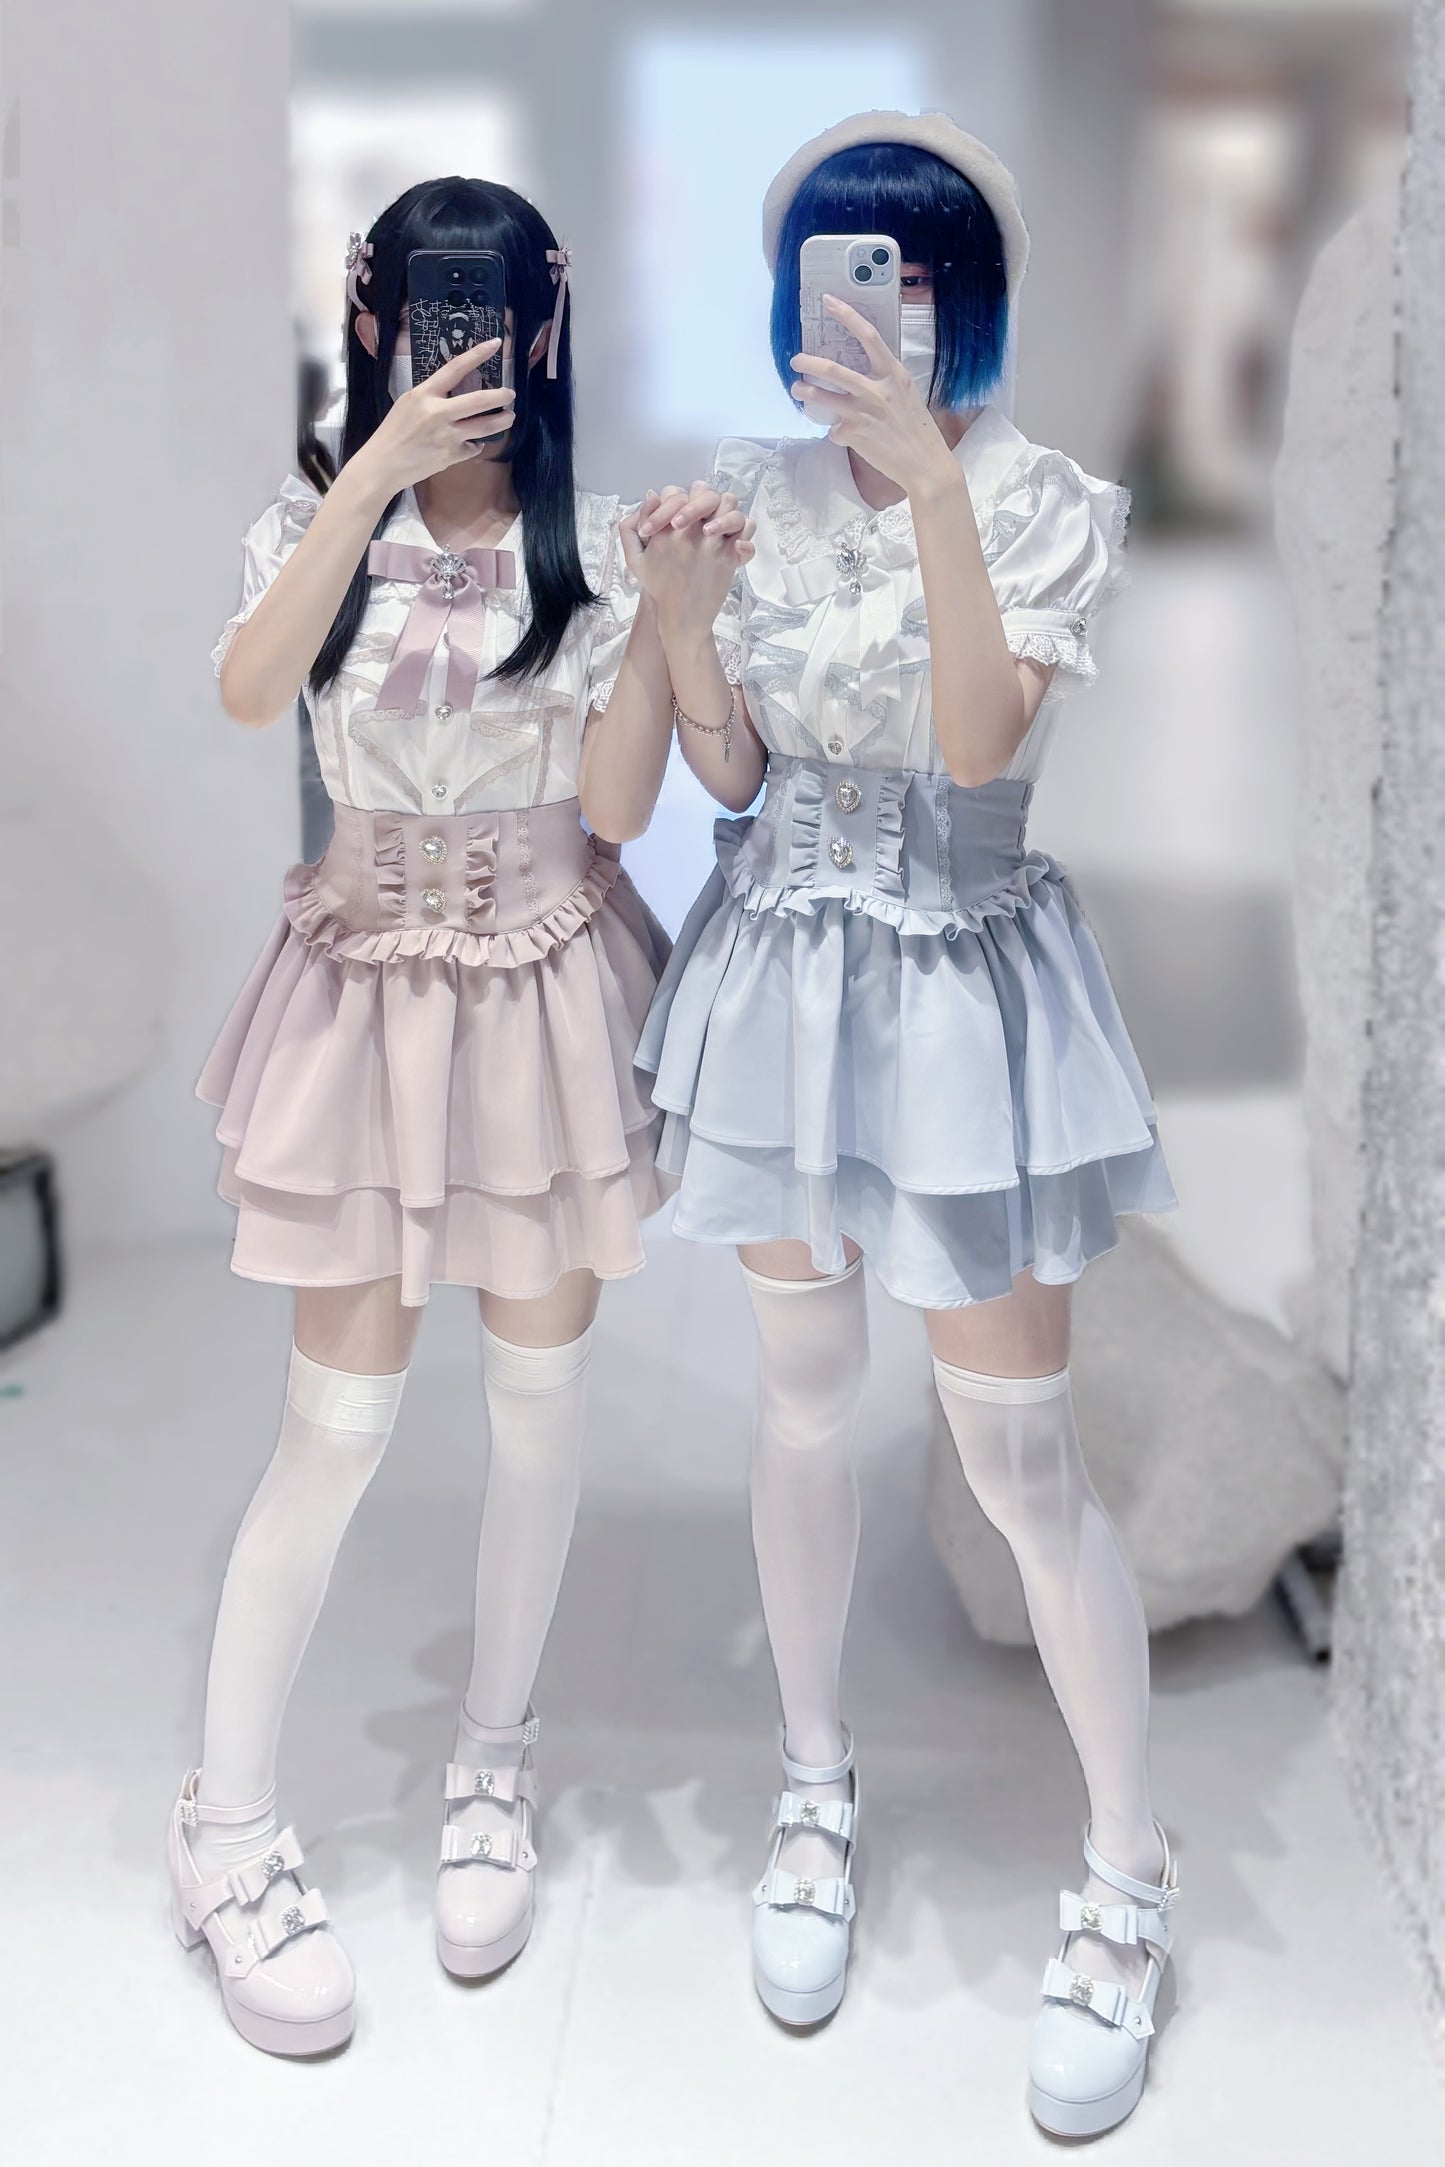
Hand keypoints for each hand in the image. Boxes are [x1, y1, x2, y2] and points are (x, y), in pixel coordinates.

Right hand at [354, 340, 515, 494]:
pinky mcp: (451, 455)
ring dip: (501, 421)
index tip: (495, 344)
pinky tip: (470, 443)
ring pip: (484, 426)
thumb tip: (455, 391)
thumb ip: (431, 396)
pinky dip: (474, 444)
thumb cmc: (393, 432)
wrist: (383, 464)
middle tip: (511, 394)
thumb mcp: (408, 403)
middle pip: (478, 400)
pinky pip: (472, 446)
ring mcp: (446, 436)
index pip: (455, 368)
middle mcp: (438, 413)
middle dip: (499, 396)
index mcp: (424, 394)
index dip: (477, 355)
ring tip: (509, 417)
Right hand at [621, 480, 755, 631]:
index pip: (673, 492)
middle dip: (704, 499)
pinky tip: (735, 543)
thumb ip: (629, 529)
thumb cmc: (659, 587)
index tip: (678, 516)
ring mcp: (712, 543)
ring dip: (725, 511)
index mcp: (665, 530)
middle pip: (705, 493)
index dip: (676, 499)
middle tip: (702, 515)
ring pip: (729, 505)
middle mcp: (689, 532)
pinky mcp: (729, 556)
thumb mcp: (634, 560)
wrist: (681, 617)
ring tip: (718, 525)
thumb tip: (651, 496)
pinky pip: (746, 530)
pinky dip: (744, 533)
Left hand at [790, 297, 959, 500]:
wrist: (924, 464)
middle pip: (832, 368)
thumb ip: (884, 380)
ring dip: (803, 391)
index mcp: (893, 374)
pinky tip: (847, 436)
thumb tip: (860, 371)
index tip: (828, 301)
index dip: (846, 315)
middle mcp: (876, 390)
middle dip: (808, 361)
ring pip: (821, 396)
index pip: (868, 336)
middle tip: (796, 359)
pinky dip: (836, 432)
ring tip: (797, 389)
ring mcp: (862, 412)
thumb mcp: (906, 394)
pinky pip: (834, 430)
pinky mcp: (853, 434)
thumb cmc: (917, 429)